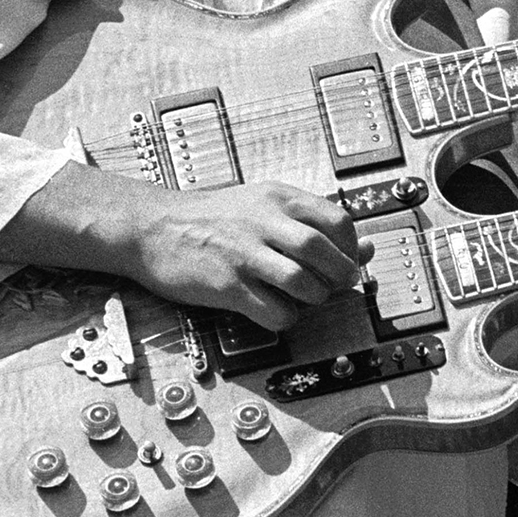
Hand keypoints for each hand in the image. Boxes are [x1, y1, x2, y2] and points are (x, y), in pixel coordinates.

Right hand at [128, 181, 363, 331]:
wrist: (151, 227)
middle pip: (324, 253)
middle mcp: (264, 222)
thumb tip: (366, 249)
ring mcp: (245, 254)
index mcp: (278, 197)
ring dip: (314, 298)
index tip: (346, 262)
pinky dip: (285, 319)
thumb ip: (310, 223)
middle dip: (340, 277)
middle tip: (335, 287)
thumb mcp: (262, 204)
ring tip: (303, 298)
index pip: (338, 221)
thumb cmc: (212, 217)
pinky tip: (274, 311)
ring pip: (304, 283)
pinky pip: (274, 312)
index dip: (351, 248)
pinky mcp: (227, 286)